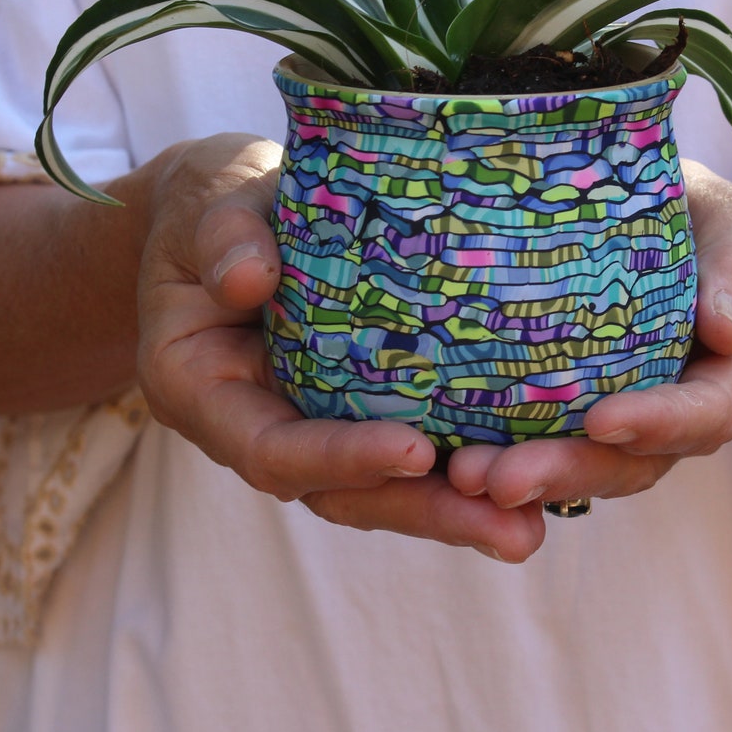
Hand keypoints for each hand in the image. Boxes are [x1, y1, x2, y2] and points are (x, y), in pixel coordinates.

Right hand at [133, 133, 547, 560]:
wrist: (224, 206)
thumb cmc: (214, 198)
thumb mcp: (211, 202)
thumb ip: (225, 237)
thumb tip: (248, 278)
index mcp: (201, 389)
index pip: (272, 448)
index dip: (341, 458)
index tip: (415, 452)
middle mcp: (256, 426)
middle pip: (340, 493)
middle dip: (425, 515)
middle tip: (514, 533)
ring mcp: (309, 424)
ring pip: (380, 490)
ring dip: (455, 512)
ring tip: (530, 528)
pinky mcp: (356, 409)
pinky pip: (407, 451)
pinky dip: (461, 470)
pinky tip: (530, 479)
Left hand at [445, 159, 731, 510]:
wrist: (697, 250)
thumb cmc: (714, 230)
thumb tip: (727, 329)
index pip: (706, 413)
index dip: (659, 422)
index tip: (602, 421)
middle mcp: (683, 417)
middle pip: (633, 463)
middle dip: (568, 472)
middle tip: (500, 481)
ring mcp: (633, 426)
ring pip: (588, 467)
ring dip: (530, 480)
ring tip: (465, 477)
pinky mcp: (584, 418)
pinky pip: (553, 447)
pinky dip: (509, 459)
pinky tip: (452, 461)